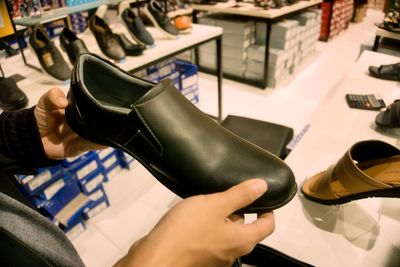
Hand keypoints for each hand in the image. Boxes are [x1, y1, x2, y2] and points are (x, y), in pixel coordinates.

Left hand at [34, 87, 105, 158]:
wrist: (33, 138)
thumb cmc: (42, 118)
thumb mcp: (45, 102)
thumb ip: (53, 96)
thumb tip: (64, 102)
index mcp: (79, 108)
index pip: (93, 103)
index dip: (100, 101)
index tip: (108, 99)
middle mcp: (85, 120)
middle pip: (99, 119)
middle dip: (105, 118)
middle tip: (112, 115)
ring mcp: (84, 134)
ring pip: (99, 132)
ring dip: (105, 132)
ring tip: (113, 129)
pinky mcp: (81, 146)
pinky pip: (93, 145)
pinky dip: (100, 144)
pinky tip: (106, 141)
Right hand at [115, 179, 274, 266]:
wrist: (155, 257)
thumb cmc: (188, 229)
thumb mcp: (215, 205)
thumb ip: (240, 196)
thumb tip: (263, 186)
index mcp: (242, 241)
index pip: (267, 226)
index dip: (268, 210)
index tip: (260, 197)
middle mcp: (232, 253)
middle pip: (244, 229)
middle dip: (238, 210)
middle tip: (226, 192)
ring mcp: (214, 258)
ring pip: (224, 233)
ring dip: (219, 218)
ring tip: (207, 200)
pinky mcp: (198, 257)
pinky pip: (209, 239)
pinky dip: (206, 227)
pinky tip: (192, 214)